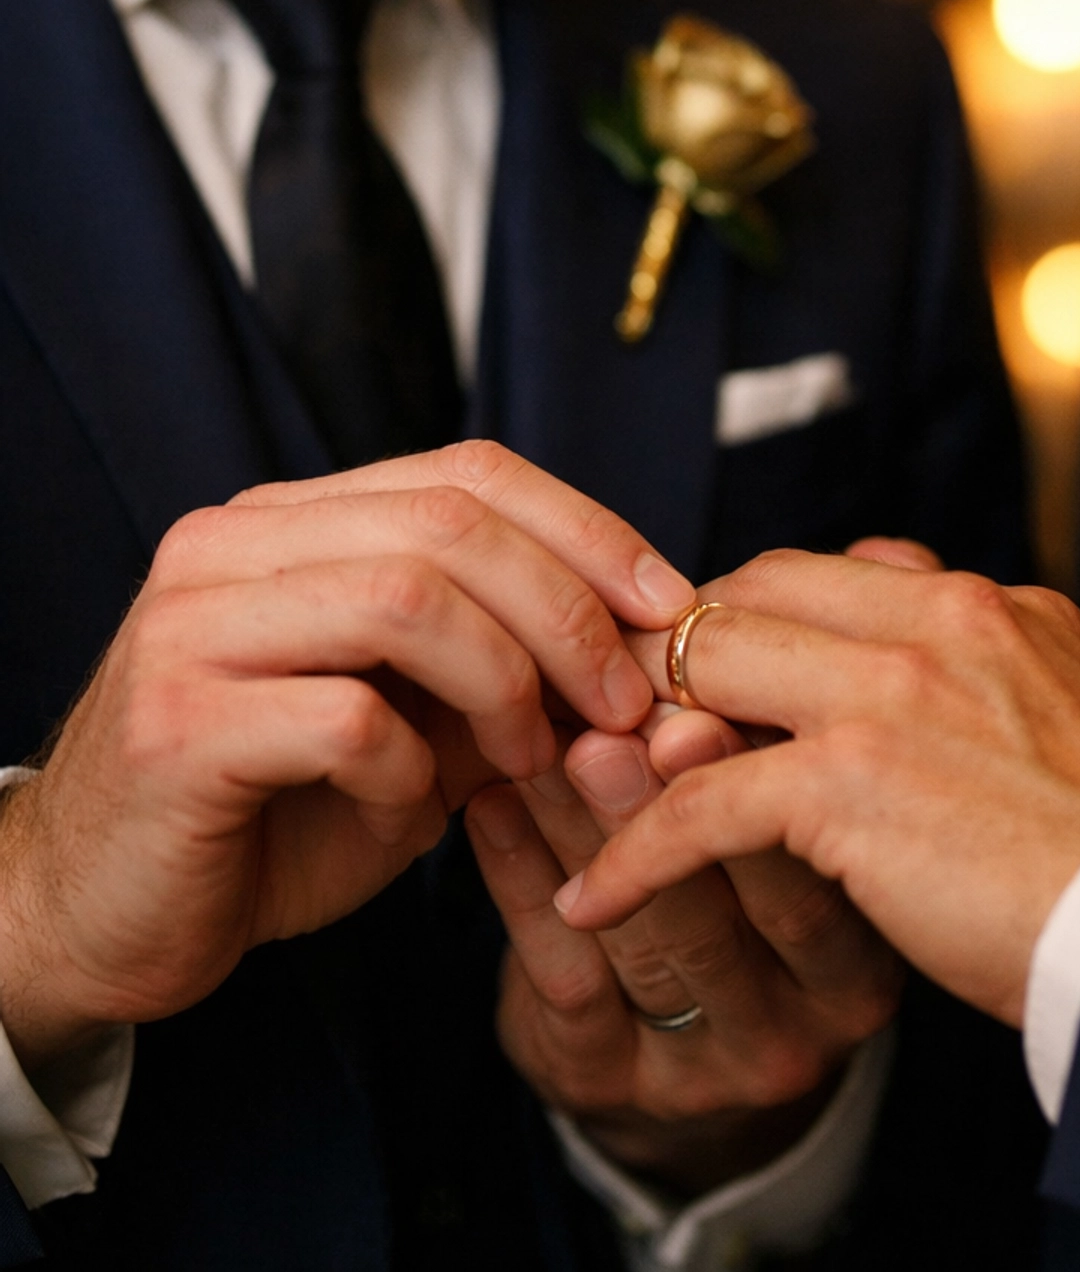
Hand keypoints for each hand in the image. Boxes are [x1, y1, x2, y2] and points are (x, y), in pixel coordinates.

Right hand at [0, 440, 693, 1071]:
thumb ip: (494, 672)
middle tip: (628, 705)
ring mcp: (193, 625)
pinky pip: (345, 719)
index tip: (672, 606)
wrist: (96, 919)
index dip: (588, 530)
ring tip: (537, 759)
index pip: (467, 471)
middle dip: (569, 611)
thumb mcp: (403, 726)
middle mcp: (231, 543)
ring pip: (405, 597)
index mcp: (289, 520)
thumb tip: (644, 655)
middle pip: (449, 522)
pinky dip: (411, 770)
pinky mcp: (176, 726)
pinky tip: (410, 815)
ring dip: (506, 683)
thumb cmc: (268, 817)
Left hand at [466, 710, 900, 1196]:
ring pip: (664, 933)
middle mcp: (826, 1014)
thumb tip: (812, 577)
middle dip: (685, 789)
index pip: (842, 840)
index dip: (771, 748)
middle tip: (627, 714)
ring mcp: (725, 1065)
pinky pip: (573, 981)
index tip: (711, 662)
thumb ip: (795, 736)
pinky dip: (524, 882)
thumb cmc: (757, 895)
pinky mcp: (620, 1090)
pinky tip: (492, 805)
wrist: (689, 1075)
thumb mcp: (813, 831)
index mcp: (886, 939)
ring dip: (597, 824)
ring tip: (552, 738)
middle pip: (768, 889)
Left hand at [554, 551, 1079, 1028]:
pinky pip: (700, 805)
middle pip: (748, 595)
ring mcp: (888, 694)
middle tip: (611, 710)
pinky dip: (636, 852)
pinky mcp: (850, 784)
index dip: (742, 616)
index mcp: (985, 606)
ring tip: (573, 775)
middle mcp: (934, 620)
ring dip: (632, 728)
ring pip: (709, 671)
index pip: (820, 570)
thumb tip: (943, 609)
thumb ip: (1003, 657)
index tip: (700, 670)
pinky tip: (593, 895)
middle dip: (670, 650)